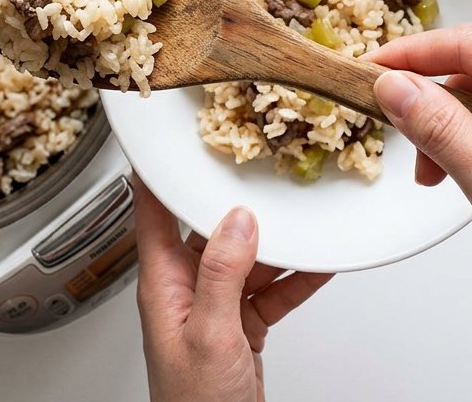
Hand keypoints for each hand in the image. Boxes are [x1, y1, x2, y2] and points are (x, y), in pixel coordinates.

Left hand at [133, 180, 332, 401]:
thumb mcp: (208, 333)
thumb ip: (221, 274)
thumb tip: (238, 221)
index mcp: (162, 283)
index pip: (152, 212)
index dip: (159, 173)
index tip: (171, 137)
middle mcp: (185, 289)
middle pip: (208, 229)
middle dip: (234, 200)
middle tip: (260, 166)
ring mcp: (215, 307)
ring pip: (247, 258)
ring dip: (276, 240)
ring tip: (303, 212)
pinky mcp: (243, 326)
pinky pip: (271, 291)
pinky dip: (296, 277)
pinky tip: (319, 261)